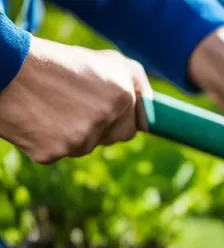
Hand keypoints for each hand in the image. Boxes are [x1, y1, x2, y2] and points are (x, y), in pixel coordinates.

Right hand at [0, 37, 150, 163]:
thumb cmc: (56, 62)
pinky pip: (58, 153)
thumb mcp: (105, 61)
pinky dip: (48, 140)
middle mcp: (105, 119)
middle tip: (75, 107)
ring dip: (73, 133)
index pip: (133, 126)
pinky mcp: (54, 153)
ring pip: (84, 147)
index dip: (117, 117)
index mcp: (122, 96)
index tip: (102, 110)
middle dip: (101, 128)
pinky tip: (37, 119)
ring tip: (51, 107)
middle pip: (112, 139)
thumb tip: (152, 108)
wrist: (6, 70)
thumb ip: (136, 83)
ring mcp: (80, 139)